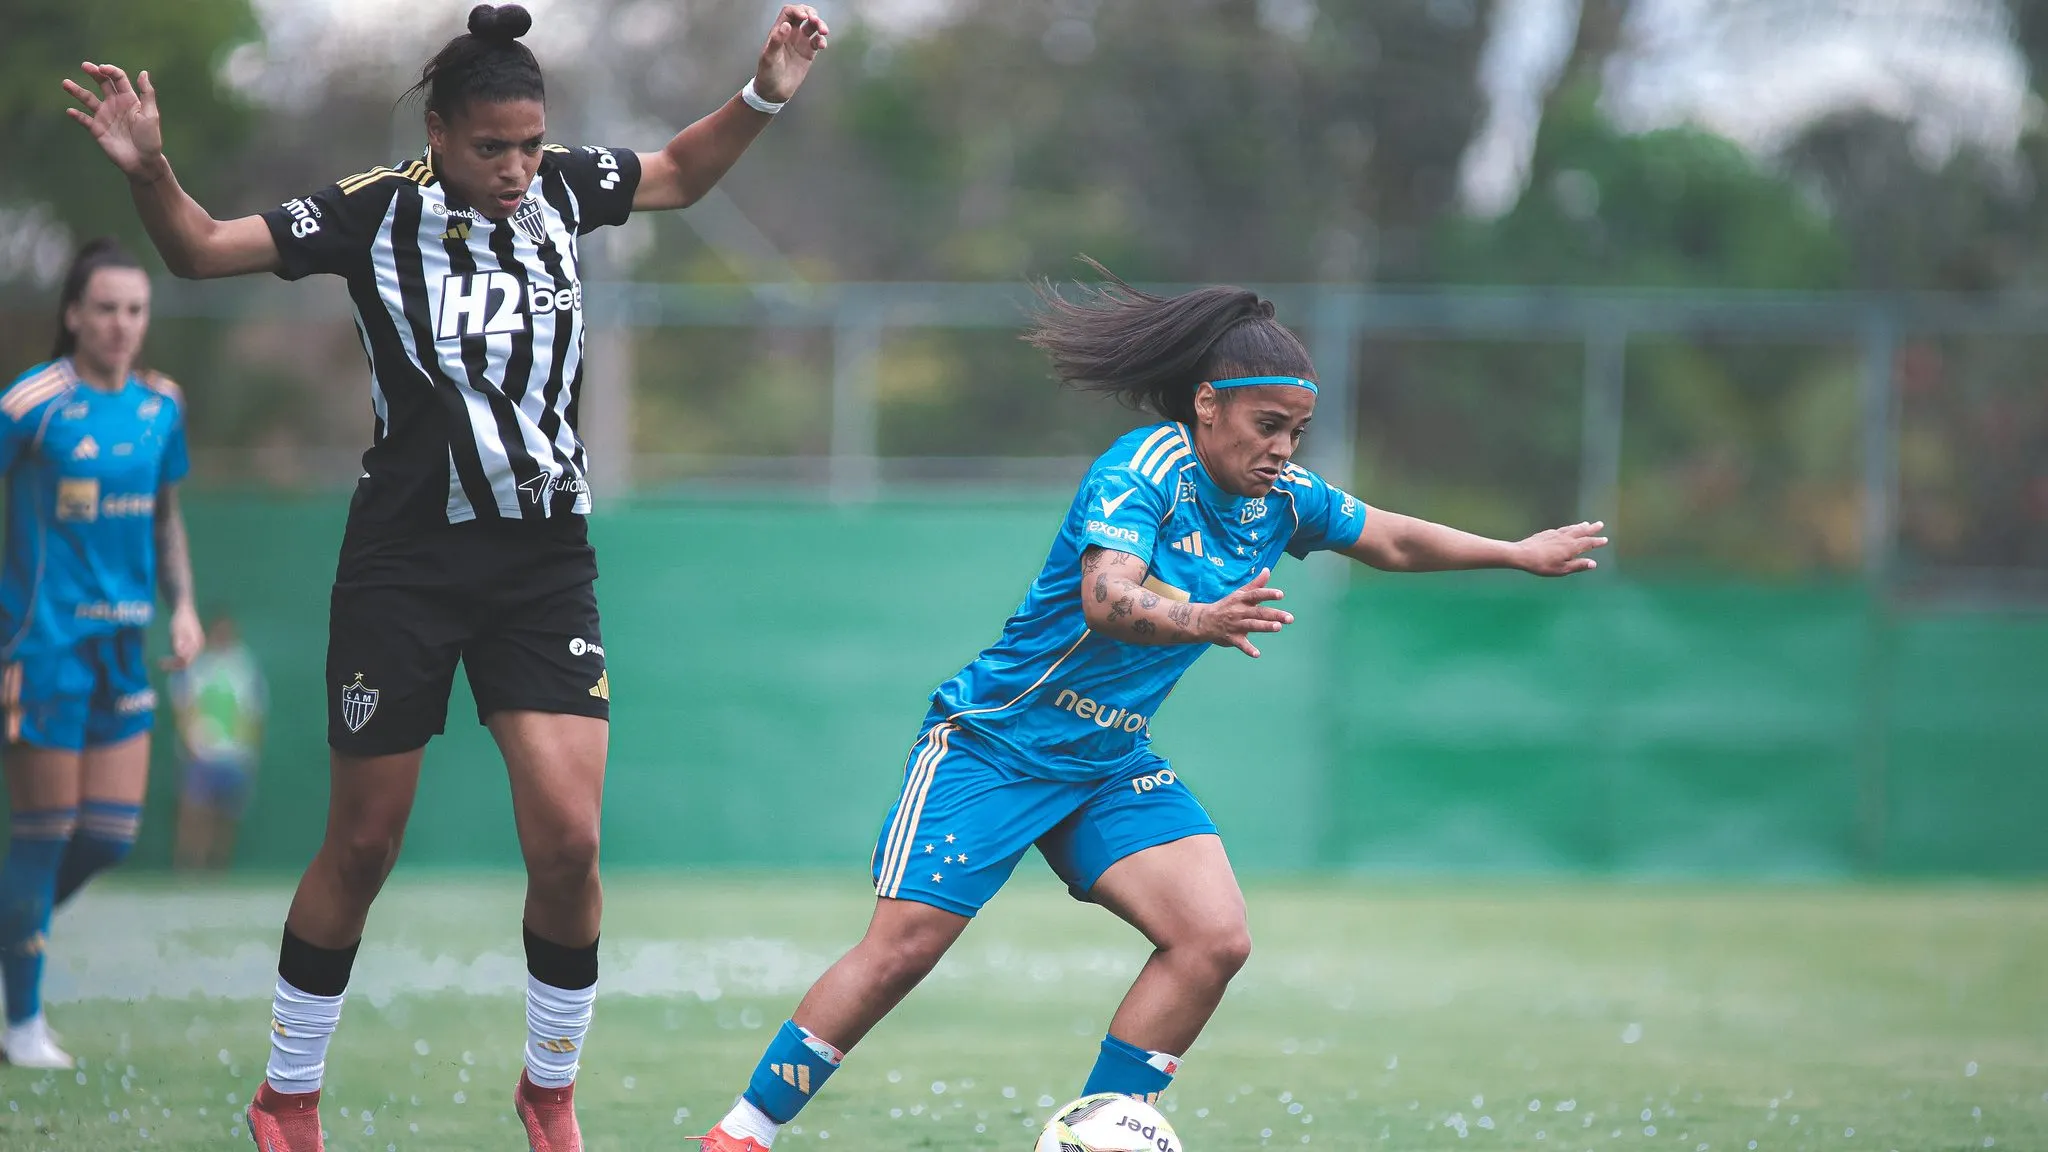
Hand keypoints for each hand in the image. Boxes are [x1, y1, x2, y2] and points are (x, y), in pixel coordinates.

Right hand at [63, 63, 164, 179]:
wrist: (143, 162)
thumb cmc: (150, 139)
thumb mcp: (151, 115)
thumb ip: (146, 93)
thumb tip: (143, 72)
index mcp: (129, 99)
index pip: (117, 78)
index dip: (110, 71)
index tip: (102, 69)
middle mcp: (115, 104)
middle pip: (102, 83)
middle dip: (93, 73)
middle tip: (84, 65)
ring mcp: (105, 116)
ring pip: (88, 99)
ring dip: (76, 91)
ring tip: (65, 83)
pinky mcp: (97, 129)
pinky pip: (83, 119)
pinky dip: (76, 115)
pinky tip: (70, 111)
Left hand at [164, 604, 203, 670]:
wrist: (184, 609)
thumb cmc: (181, 618)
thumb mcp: (178, 629)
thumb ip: (179, 641)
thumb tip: (180, 655)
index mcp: (196, 644)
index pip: (186, 661)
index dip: (174, 665)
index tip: (162, 663)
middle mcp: (198, 647)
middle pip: (187, 662)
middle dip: (173, 665)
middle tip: (160, 663)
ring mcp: (195, 647)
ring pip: (185, 660)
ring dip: (174, 663)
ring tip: (162, 662)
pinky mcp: (190, 645)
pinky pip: (184, 656)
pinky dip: (175, 659)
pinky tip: (169, 657)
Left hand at [753, 5, 829, 102]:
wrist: (774, 91)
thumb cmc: (768, 73)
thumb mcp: (769, 57)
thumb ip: (776, 40)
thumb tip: (786, 26)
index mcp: (779, 31)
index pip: (789, 12)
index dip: (797, 11)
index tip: (804, 17)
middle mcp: (791, 34)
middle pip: (803, 15)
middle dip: (811, 14)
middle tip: (816, 21)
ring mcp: (800, 42)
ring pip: (813, 27)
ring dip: (820, 25)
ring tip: (824, 31)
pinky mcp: (808, 52)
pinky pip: (817, 41)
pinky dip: (821, 40)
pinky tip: (822, 45)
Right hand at [1198, 568, 1293, 657]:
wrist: (1204, 620)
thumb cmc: (1226, 606)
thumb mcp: (1239, 593)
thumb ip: (1255, 584)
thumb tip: (1268, 570)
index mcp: (1242, 600)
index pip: (1256, 595)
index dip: (1268, 594)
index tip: (1281, 595)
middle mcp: (1240, 611)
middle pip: (1258, 612)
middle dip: (1274, 615)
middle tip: (1289, 618)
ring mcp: (1235, 625)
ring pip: (1252, 626)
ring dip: (1264, 627)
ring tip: (1278, 627)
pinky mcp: (1232, 638)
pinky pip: (1240, 644)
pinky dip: (1248, 649)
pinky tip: (1257, 654)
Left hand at [1515, 520, 1608, 575]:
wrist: (1523, 554)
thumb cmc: (1542, 565)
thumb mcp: (1562, 569)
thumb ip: (1578, 565)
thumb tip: (1593, 563)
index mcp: (1571, 547)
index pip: (1588, 543)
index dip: (1597, 541)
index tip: (1605, 539)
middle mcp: (1565, 538)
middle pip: (1581, 531)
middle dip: (1591, 528)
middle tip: (1600, 524)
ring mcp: (1556, 534)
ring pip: (1571, 528)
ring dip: (1580, 526)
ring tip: (1586, 523)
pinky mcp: (1547, 533)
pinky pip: (1562, 528)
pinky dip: (1569, 527)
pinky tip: (1567, 528)